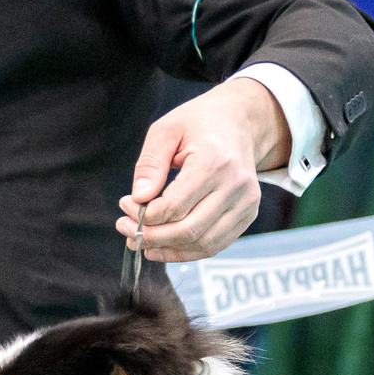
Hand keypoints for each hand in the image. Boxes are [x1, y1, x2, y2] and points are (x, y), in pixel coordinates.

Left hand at [117, 79, 290, 263]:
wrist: (239, 122)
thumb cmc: (200, 123)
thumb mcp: (166, 130)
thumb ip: (150, 164)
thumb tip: (138, 198)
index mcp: (214, 162)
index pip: (174, 206)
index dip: (144, 215)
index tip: (126, 206)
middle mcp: (235, 186)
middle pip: (188, 230)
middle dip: (152, 236)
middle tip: (127, 230)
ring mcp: (246, 203)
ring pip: (203, 243)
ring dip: (168, 249)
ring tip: (143, 241)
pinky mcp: (248, 214)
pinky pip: (216, 244)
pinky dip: (188, 252)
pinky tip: (165, 247)